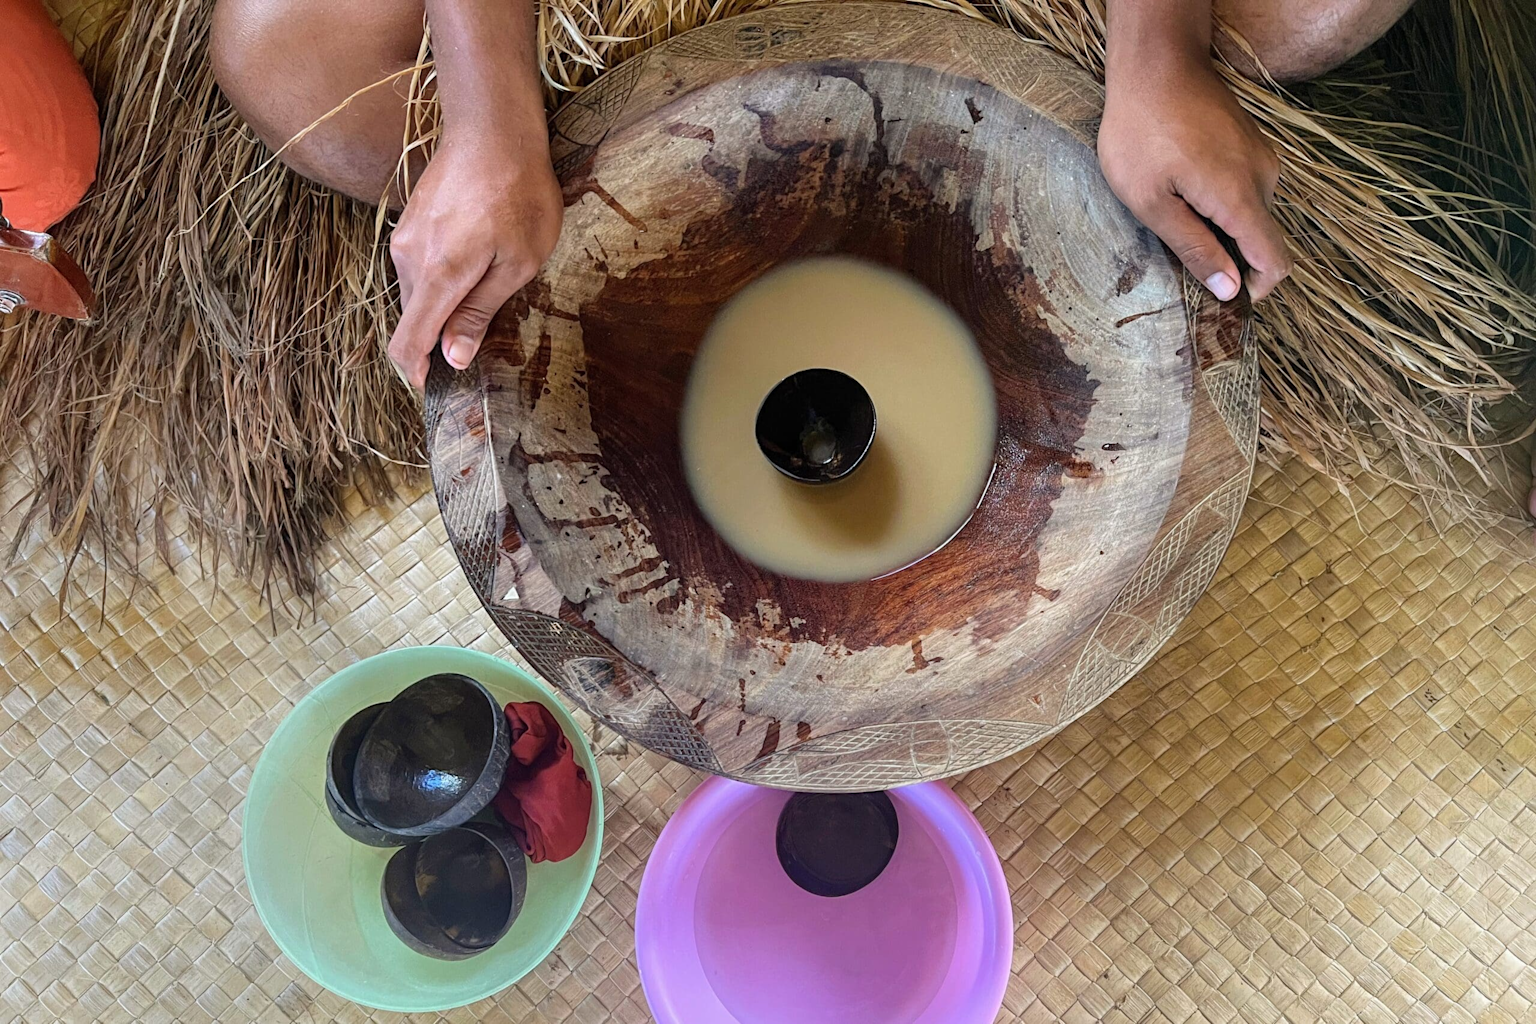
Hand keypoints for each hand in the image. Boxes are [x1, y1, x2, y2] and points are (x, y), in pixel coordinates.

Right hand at [387, 136, 562, 387]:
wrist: (494, 129)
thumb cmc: (519, 196)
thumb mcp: (517, 264)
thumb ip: (480, 312)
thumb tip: (453, 357)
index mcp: (437, 276)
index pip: (407, 341)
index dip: (416, 371)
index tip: (433, 387)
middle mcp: (408, 259)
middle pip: (413, 319)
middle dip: (438, 338)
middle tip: (480, 339)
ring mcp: (405, 238)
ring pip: (417, 293)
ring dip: (443, 305)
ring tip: (487, 290)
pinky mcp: (410, 222)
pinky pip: (419, 267)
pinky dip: (441, 280)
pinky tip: (476, 263)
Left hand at [1099, 44, 1291, 301]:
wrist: (1155, 63)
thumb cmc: (1141, 131)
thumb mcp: (1152, 202)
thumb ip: (1193, 248)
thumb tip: (1229, 290)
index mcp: (1241, 199)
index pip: (1276, 262)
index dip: (1256, 290)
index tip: (1223, 299)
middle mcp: (1264, 178)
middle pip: (1260, 240)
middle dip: (1228, 257)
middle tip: (1177, 251)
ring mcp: (1261, 156)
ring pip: (1250, 214)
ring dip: (1220, 227)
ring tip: (1173, 213)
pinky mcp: (1250, 144)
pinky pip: (1244, 188)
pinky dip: (1220, 202)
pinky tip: (1181, 188)